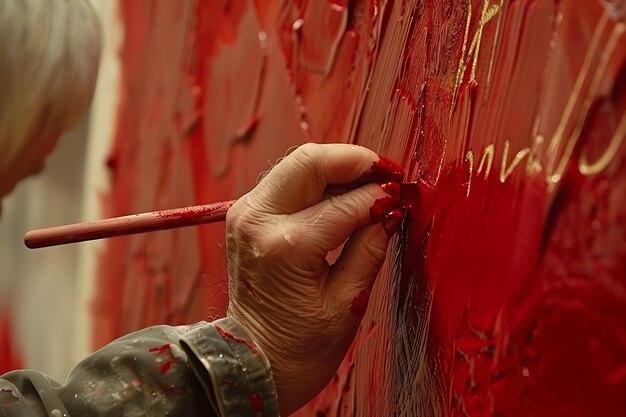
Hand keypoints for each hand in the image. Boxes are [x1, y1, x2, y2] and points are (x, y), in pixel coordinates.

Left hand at [225, 143, 404, 414]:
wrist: (251, 364)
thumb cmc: (299, 349)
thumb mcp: (347, 305)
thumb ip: (370, 249)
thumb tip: (388, 210)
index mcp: (287, 248)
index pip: (345, 203)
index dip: (380, 195)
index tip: (402, 194)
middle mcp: (259, 222)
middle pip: (310, 160)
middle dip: (355, 161)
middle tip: (388, 174)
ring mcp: (246, 215)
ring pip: (297, 164)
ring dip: (336, 168)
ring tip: (370, 186)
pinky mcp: (245, 216)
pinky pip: (286, 181)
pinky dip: (317, 182)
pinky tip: (342, 197)